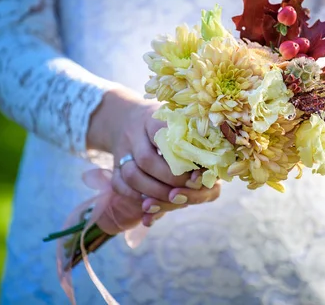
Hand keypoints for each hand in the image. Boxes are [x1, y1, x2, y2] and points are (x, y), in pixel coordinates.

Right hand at [87, 87, 220, 227]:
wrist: (125, 118)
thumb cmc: (164, 124)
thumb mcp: (177, 122)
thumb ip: (193, 140)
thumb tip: (210, 168)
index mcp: (153, 118)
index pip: (165, 136)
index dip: (182, 159)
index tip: (199, 174)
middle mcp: (134, 132)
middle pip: (148, 161)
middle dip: (170, 181)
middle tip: (188, 190)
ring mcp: (122, 150)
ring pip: (132, 175)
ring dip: (154, 193)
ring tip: (174, 200)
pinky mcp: (114, 166)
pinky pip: (119, 185)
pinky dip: (135, 199)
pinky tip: (151, 206)